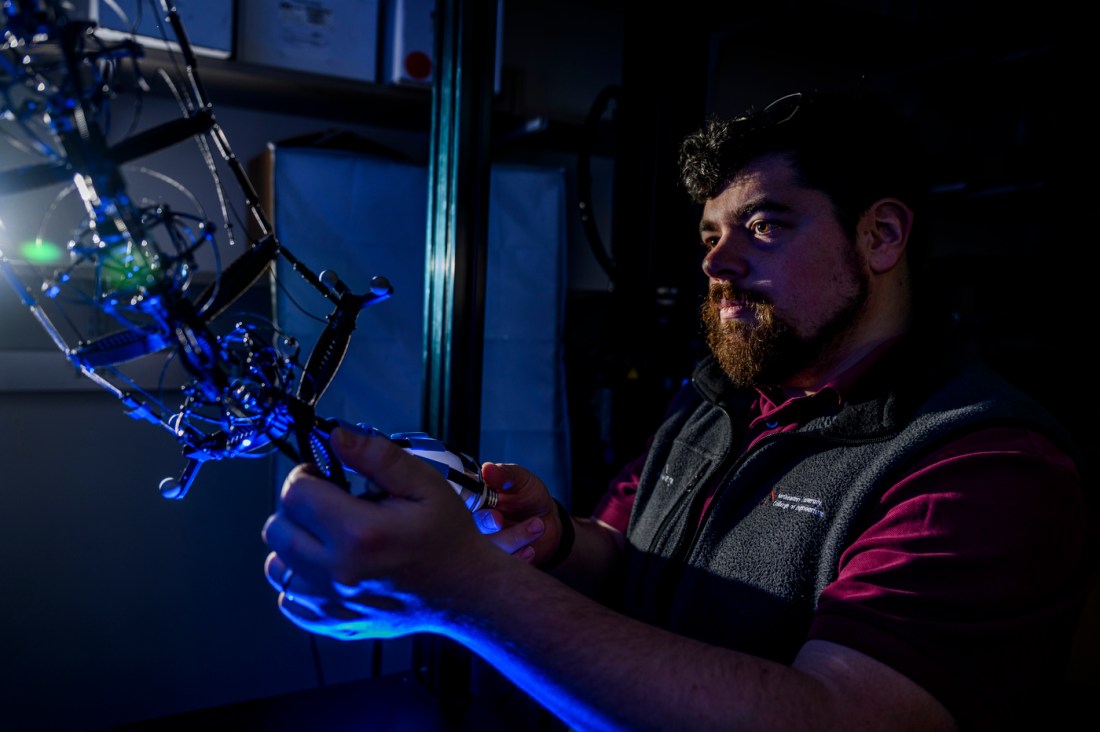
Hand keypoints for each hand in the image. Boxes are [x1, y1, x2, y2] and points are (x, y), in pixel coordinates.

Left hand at [261, 428, 493, 639]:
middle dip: (298, 507)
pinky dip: (302, 578)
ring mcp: (331, 604)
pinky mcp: (330, 623)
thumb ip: (378, 456)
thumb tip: (336, 437)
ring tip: (330, 535)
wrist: (465, 592)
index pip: (295, 493)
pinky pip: (288, 597)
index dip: (307, 475)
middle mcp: (339, 573)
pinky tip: (332, 564)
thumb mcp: (424, 484)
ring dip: (296, 543)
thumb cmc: (447, 537)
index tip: (326, 475)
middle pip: (277, 527)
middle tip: (331, 502)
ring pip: (276, 564)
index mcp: (361, 534)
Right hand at [475, 462, 564, 565]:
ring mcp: (487, 545)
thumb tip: (487, 468)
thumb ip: (505, 475)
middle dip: (488, 527)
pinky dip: (520, 557)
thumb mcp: (520, 479)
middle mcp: (475, 525)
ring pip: (490, 549)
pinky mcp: (501, 562)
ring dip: (514, 539)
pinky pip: (504, 565)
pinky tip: (531, 548)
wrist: (547, 518)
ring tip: (537, 525)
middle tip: (502, 519)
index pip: (460, 508)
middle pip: (470, 532)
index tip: (492, 513)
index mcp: (473, 503)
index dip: (473, 513)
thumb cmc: (527, 494)